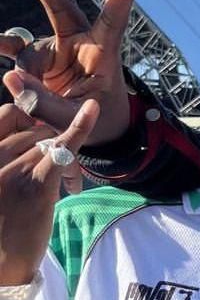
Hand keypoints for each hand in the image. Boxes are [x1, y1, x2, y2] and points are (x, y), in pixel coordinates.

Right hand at [0, 0, 140, 144]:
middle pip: (59, 5)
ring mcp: (56, 47)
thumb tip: (10, 76)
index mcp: (104, 54)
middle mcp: (80, 42)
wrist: (92, 127)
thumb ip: (47, 105)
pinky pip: (14, 49)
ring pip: (29, 50)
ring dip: (26, 70)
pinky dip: (3, 49)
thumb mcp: (80, 121)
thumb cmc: (99, 120)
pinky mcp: (37, 57)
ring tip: (33, 96)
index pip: (114, 19)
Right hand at [0, 98, 99, 284]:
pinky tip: (92, 112)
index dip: (26, 120)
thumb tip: (26, 137)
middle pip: (32, 130)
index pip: (5, 116)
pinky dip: (80, 129)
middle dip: (49, 142)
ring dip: (64, 158)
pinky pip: (61, 151)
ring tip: (64, 184)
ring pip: (50, 143)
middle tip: (56, 170)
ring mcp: (13, 171)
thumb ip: (3, 161)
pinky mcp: (36, 187)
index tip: (37, 134)